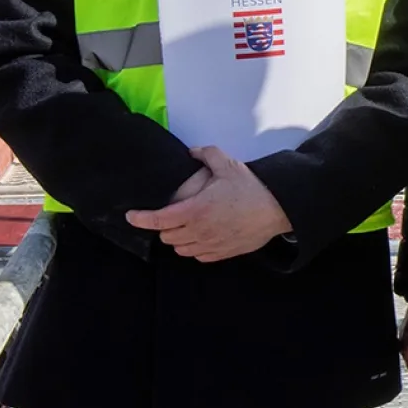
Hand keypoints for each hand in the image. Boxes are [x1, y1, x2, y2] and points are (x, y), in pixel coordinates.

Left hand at [126, 146, 290, 262]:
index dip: (141, 219)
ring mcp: (211, 245)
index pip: (159, 220)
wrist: (276, 209)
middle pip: (167, 236)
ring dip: (177, 238)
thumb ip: (205, 155)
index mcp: (195, 210)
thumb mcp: (227, 164)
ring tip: (184, 225)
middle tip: (169, 214)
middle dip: (163, 226)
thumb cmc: (250, 187)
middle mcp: (199, 231)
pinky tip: (200, 235)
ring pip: (181, 249)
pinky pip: (198, 256)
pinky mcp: (222, 253)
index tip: (130, 216)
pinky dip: (193, 247)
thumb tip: (192, 152)